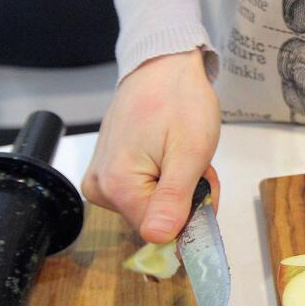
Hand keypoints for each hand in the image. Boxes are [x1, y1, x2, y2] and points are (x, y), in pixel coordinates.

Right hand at [82, 50, 220, 242]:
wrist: (164, 67)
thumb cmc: (179, 100)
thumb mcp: (190, 152)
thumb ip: (175, 199)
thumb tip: (160, 238)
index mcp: (116, 186)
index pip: (160, 231)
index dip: (191, 212)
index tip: (203, 184)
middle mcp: (101, 187)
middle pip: (157, 219)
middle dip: (188, 198)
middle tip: (197, 164)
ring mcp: (103, 180)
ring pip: (156, 206)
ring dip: (181, 187)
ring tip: (184, 153)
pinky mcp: (110, 172)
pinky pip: (147, 191)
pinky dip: (169, 178)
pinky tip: (172, 154)